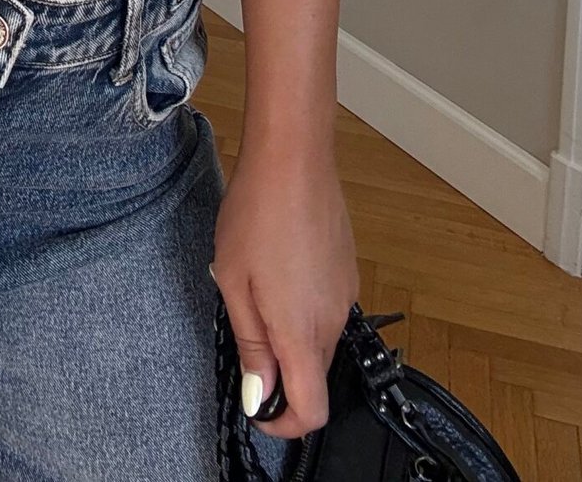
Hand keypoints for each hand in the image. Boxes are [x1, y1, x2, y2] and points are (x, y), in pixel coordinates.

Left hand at [211, 142, 357, 439]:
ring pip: (319, 341)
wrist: (294, 157)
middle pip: (315, 375)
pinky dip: (303, 308)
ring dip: (290, 334)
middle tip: (244, 330)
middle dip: (281, 371)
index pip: (313, 409)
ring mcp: (345, 295)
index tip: (258, 405)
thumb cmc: (257, 213)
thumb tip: (260, 393)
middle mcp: (333, 320)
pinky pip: (326, 309)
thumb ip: (251, 343)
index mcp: (302, 331)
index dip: (285, 422)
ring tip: (256, 286)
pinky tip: (278, 267)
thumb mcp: (234, 282)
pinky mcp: (347, 272)